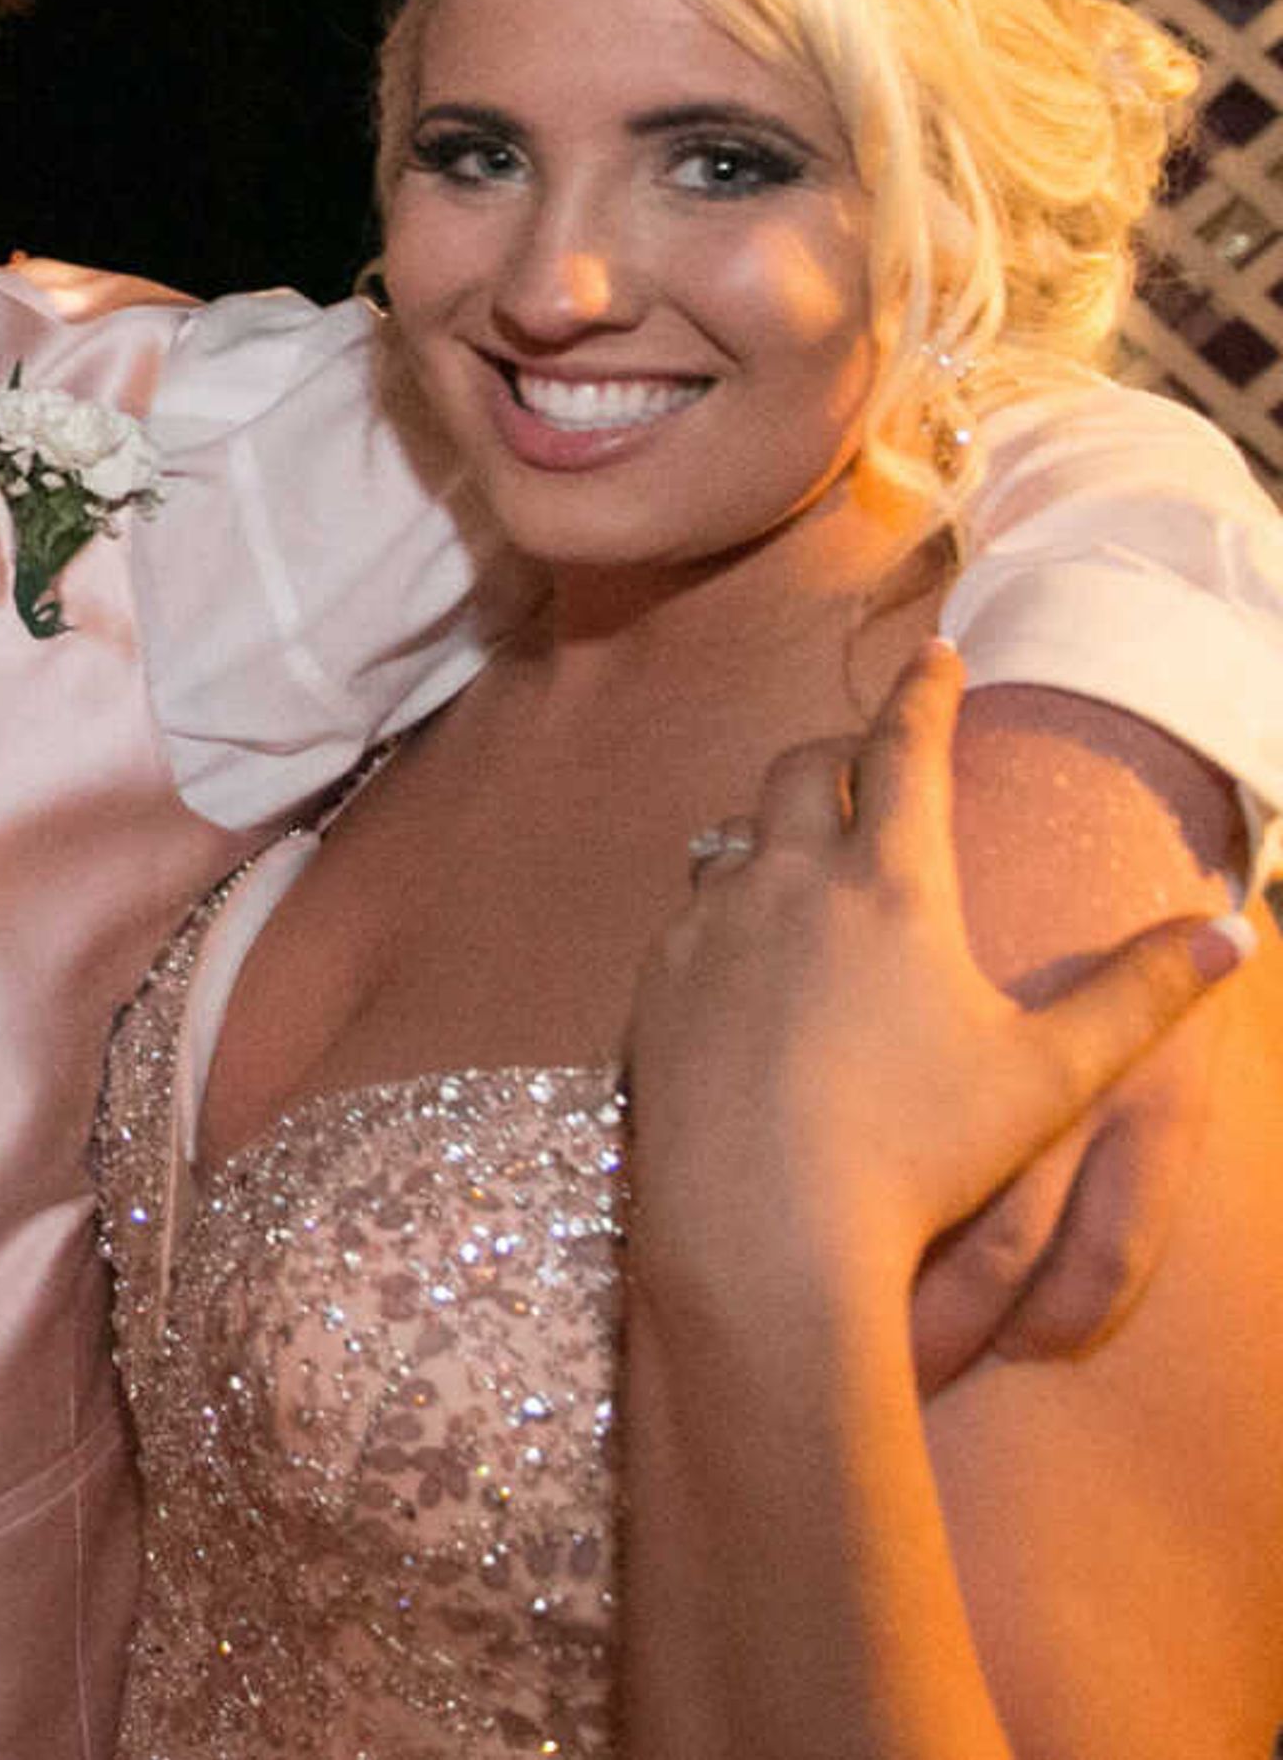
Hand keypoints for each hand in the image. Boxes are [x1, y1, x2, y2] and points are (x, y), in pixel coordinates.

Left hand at [626, 642, 1255, 1319]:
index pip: (906, 751)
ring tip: (807, 857)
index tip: (937, 652)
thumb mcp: (1052, 1073)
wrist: (761, 1227)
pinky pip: (690, 919)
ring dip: (774, 835)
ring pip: (736, 843)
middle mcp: (785, 883)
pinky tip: (748, 956)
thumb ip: (1141, 994)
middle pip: (801, 772)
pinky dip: (727, 914)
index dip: (926, 694)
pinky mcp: (655, 984)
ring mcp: (707, 930)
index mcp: (888, 885)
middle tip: (866, 754)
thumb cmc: (920, 1153)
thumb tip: (1233, 931)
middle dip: (839, 750)